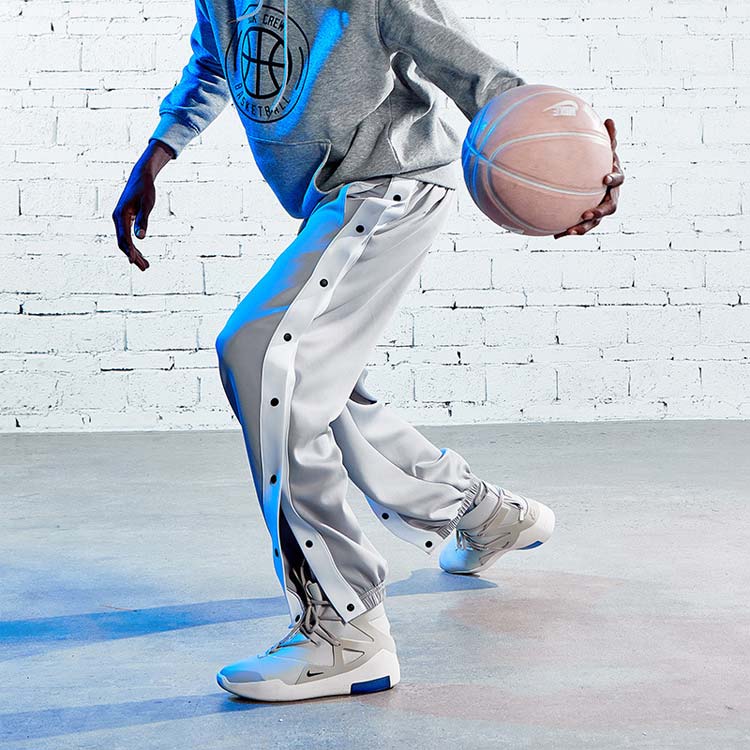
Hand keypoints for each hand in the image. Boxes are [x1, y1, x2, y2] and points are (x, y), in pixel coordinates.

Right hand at [111, 140, 173, 270]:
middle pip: (123, 243)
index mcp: (120, 216)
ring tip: (145, 265)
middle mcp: (117, 218)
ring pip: (124, 241)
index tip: (135, 263)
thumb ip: (143, 221)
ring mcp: (120, 219)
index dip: (130, 251)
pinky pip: (126, 236)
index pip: (124, 238)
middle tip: (145, 268)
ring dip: (134, 253)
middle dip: (133, 256)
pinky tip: (140, 253)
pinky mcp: (124, 219)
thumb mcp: (147, 205)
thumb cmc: (145, 190)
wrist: (141, 177)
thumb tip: (141, 238)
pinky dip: (133, 246)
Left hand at [553, 118, 623, 238]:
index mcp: (614, 180)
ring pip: (595, 222)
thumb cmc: (598, 162)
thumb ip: (607, 138)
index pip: (618, 180)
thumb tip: (610, 119)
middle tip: (587, 214)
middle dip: (599, 212)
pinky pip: (578, 226)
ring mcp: (599, 209)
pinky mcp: (587, 219)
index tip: (604, 179)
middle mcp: (610, 197)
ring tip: (569, 231)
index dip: (613, 179)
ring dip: (584, 228)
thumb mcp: (602, 149)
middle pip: (610, 207)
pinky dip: (567, 230)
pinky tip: (555, 235)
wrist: (594, 180)